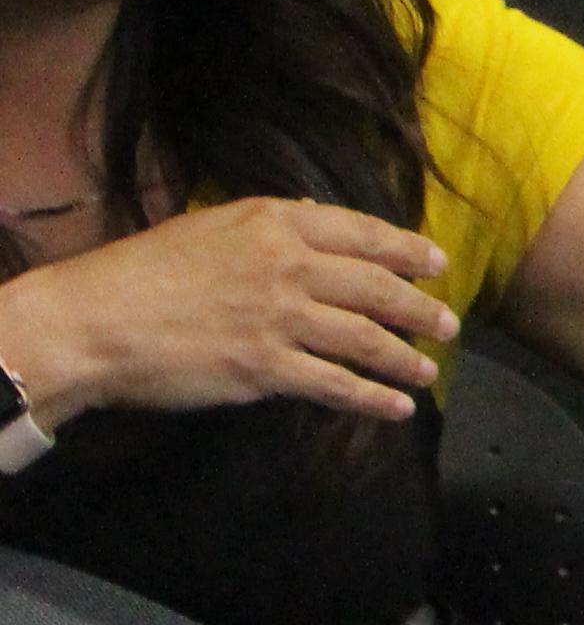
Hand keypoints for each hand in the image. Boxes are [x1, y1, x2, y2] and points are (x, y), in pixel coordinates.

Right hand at [0, 198, 453, 422]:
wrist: (94, 322)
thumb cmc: (140, 273)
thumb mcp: (208, 227)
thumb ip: (267, 227)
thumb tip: (313, 217)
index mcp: (274, 225)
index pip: (362, 234)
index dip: (407, 251)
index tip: (437, 265)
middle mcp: (288, 267)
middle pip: (376, 288)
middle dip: (420, 308)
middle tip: (448, 324)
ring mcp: (280, 318)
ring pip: (366, 338)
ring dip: (405, 356)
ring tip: (429, 369)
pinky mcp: (266, 367)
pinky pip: (336, 384)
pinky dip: (372, 398)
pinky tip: (396, 407)